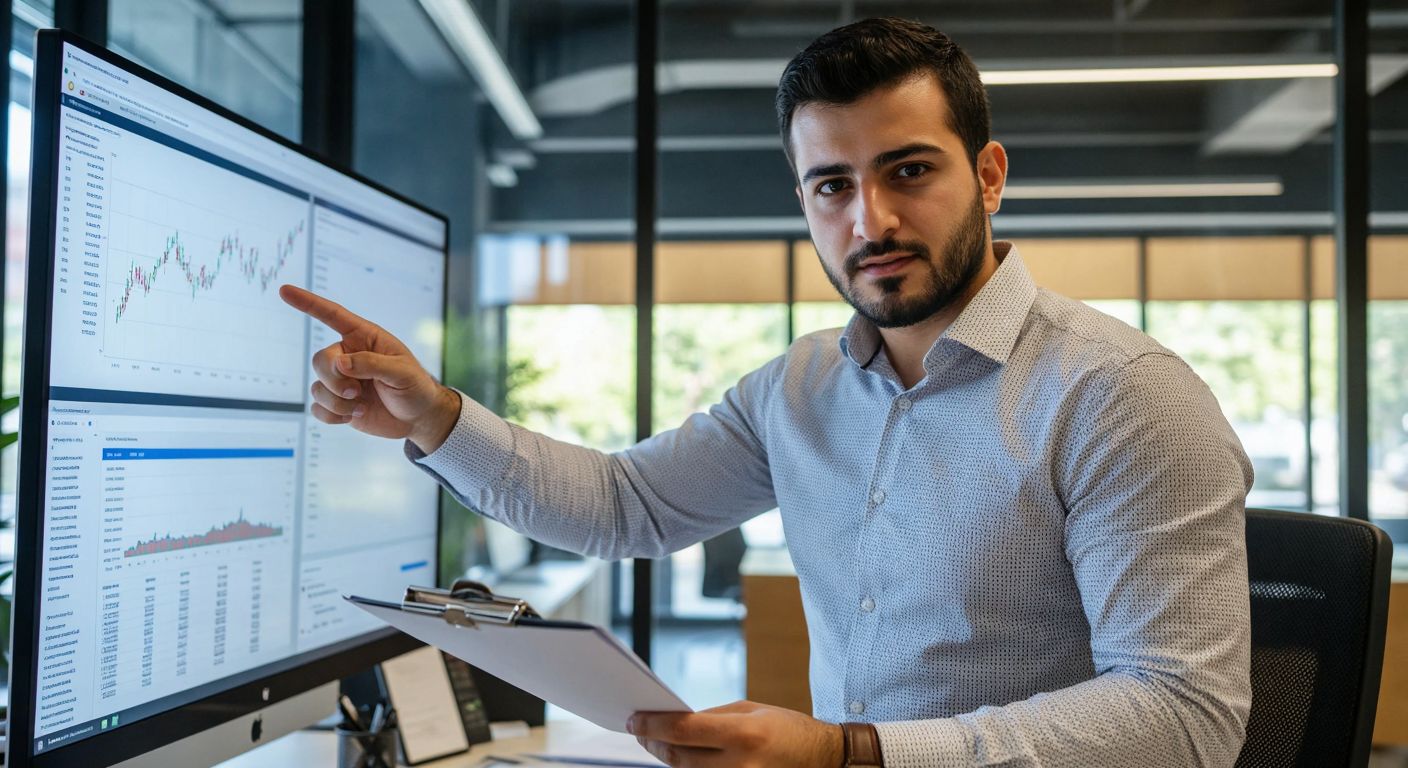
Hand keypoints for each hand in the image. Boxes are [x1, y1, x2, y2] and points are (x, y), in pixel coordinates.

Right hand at [279, 285, 459, 451]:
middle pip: (320, 360)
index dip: (309, 303)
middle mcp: (349, 356)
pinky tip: (353, 416)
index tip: (285, 291)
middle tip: (355, 392)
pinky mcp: (338, 403)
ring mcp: (342, 380)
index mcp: (365, 338)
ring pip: (317, 387)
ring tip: (361, 406)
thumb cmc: (416, 387)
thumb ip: (372, 364)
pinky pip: (318, 407)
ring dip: (337, 402)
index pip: (333, 316)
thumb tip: (340, 364)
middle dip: (334, 379)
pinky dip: (333, 416)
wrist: (418, 418)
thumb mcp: (402, 372)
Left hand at [628, 700, 843, 767]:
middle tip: (638, 730)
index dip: (653, 725)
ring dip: (667, 759)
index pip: (683, 730)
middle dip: (654, 743)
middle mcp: (739, 765)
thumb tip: (676, 723)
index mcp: (743, 735)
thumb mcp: (750, 710)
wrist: (822, 759)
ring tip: (653, 743)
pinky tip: (678, 758)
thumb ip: (711, 717)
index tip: (634, 720)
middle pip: (679, 758)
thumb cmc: (788, 729)